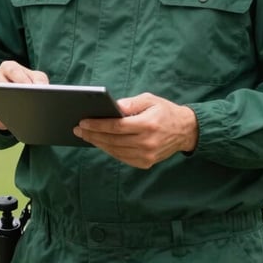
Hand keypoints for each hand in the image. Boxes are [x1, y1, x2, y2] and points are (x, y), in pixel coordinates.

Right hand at [0, 60, 49, 130]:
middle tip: (24, 102)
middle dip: (11, 92)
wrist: (18, 100)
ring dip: (2, 106)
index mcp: (9, 67)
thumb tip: (42, 88)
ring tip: (17, 115)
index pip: (14, 71)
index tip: (32, 90)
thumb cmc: (28, 85)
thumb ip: (40, 81)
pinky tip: (7, 124)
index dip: (23, 80)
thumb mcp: (37, 80)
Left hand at [74, 92, 198, 168]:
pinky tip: (100, 143)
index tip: (83, 122)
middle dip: (93, 135)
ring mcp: (147, 155)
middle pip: (113, 140)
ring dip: (98, 144)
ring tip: (85, 136)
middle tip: (78, 129)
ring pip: (115, 151)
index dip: (98, 125)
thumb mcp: (149, 99)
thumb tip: (113, 107)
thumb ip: (130, 103)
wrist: (185, 130)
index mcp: (147, 125)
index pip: (116, 127)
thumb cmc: (164, 111)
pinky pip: (122, 157)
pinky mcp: (146, 163)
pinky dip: (109, 150)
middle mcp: (147, 142)